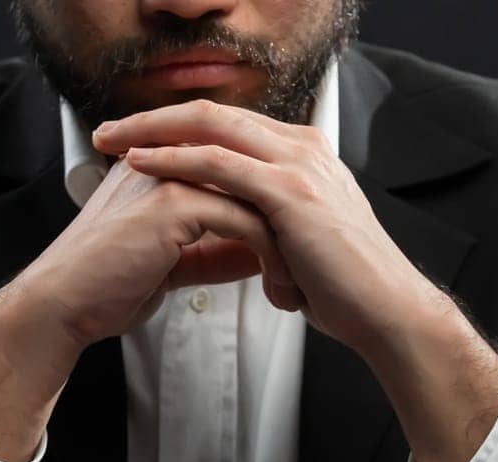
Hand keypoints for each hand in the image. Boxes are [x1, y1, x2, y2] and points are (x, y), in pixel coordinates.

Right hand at [5, 149, 305, 362]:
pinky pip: (243, 219)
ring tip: (296, 284)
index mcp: (167, 170)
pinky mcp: (172, 202)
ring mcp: (170, 177)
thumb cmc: (108, 287)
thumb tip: (259, 252)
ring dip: (285, 243)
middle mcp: (170, 163)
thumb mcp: (177, 264)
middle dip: (289, 224)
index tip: (297, 254)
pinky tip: (275, 286)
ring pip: (255, 195)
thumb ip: (217, 250)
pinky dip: (268, 255)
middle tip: (310, 266)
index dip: (274, 213)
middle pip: (254, 177)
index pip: (241, 174)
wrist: (64, 306)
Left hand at [93, 97, 451, 356]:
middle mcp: (303, 150)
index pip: (232, 126)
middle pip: (216, 113)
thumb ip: (272, 229)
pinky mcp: (289, 192)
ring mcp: (298, 166)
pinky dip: (176, 159)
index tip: (139, 141)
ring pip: (212, 127)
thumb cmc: (348, 289)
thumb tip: (244, 244)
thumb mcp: (301, 245)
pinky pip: (220, 164)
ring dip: (154, 132)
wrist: (386, 311)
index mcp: (305, 157)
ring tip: (113, 141)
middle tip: (111, 131)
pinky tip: (143, 163)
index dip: (181, 128)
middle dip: (155, 119)